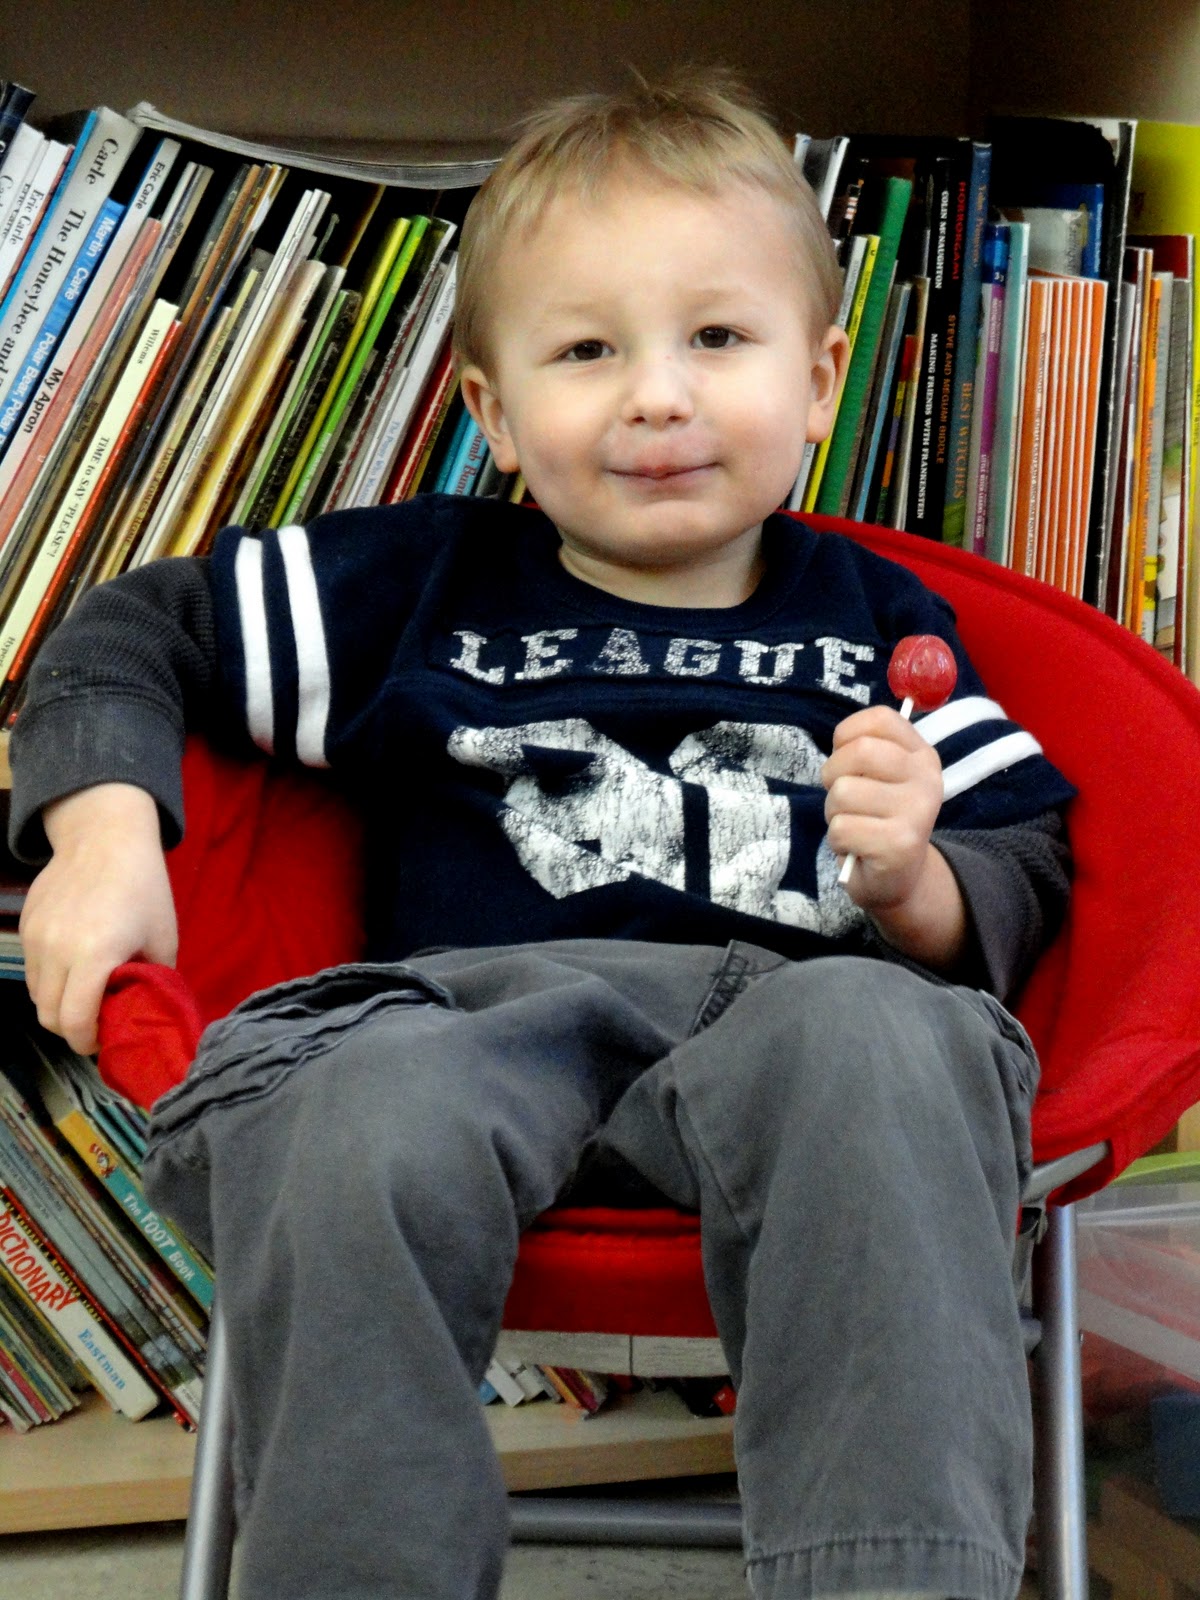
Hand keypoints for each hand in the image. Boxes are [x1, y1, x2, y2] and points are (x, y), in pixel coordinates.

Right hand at [20, 784, 176, 1054]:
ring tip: (86, 995)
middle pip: (50, 1016)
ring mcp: (36, 938)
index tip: (102, 1043)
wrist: (106, 837)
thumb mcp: (163, 939)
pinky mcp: (25, 926)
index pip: (75, 1022)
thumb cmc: (144, 889)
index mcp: (95, 956)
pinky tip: (74, 967)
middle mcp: (57, 950)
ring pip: (37, 996)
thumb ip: (151, 981)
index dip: (87, 1042)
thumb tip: (144, 1013)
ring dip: (58, 1005)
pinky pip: (32, 970)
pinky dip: (50, 980)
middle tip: (96, 1024)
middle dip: (72, 1029)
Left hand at [821, 704, 943, 911]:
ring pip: (844, 792)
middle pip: (859, 751)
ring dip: (834, 812)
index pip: (880, 719)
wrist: (899, 878)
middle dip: (833, 774)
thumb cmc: (878, 819)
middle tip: (841, 796)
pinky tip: (857, 847)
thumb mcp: (880, 778)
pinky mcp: (900, 845)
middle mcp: (926, 779)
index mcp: (922, 756)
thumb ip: (868, 749)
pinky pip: (842, 828)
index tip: (846, 759)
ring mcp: (917, 812)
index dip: (847, 735)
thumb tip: (843, 740)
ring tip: (853, 824)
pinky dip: (838, 840)